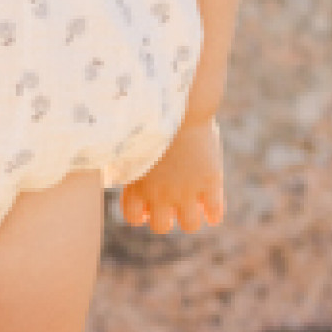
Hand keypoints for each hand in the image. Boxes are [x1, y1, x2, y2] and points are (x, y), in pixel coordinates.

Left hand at [119, 118, 224, 234]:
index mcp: (137, 184)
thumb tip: (116, 172)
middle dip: (165, 217)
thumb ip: (123, 162)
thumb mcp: (129, 142)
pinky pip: (215, 214)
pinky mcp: (210, 183)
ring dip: (190, 217)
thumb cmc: (151, 117)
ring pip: (191, 225)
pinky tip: (210, 202)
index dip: (140, 212)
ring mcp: (187, 191)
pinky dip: (213, 213)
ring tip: (192, 202)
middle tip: (170, 201)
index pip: (133, 217)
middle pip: (161, 226)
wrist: (180, 105)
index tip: (147, 202)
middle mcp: (160, 194)